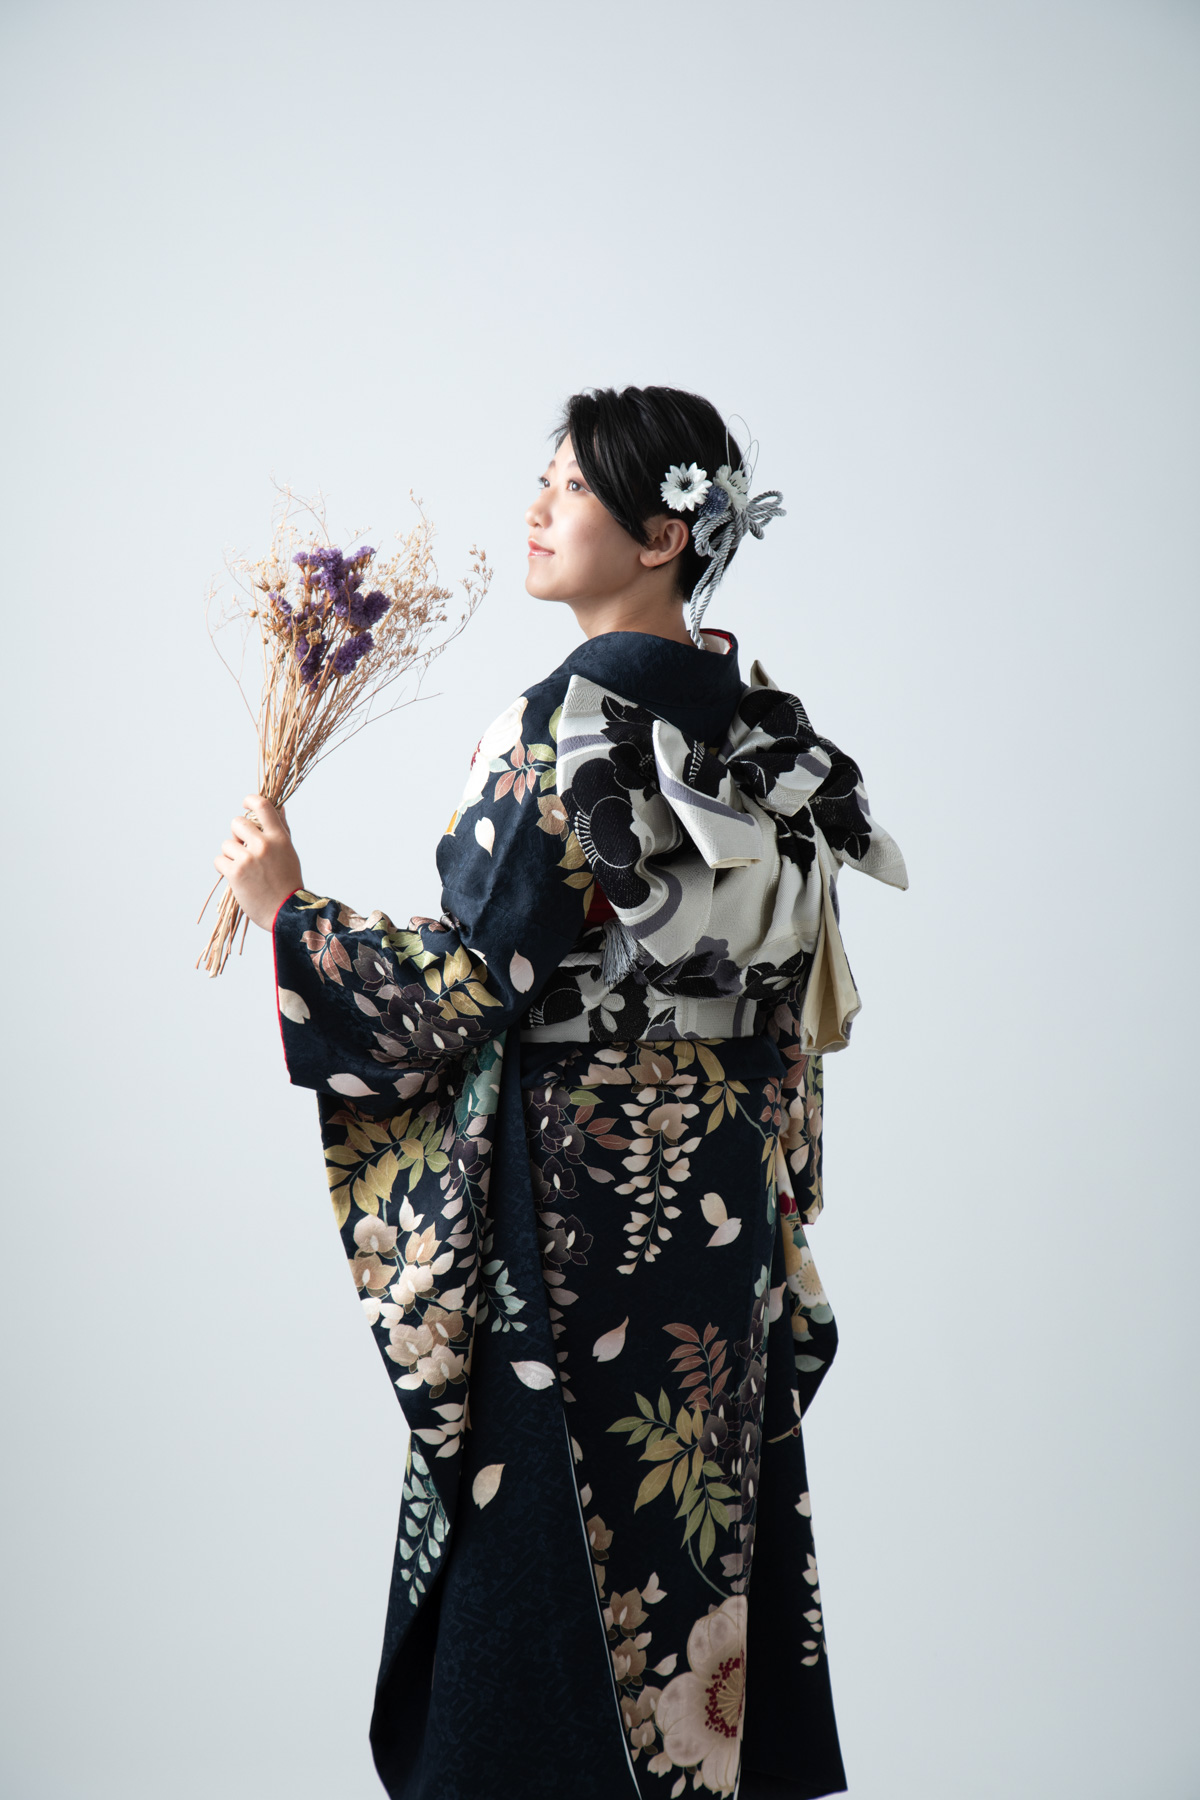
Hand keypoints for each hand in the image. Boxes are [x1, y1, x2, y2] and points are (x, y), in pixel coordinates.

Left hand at [214, 794, 303, 930]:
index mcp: (279, 837)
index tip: (245, 804)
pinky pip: (219, 860)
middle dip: (237, 835)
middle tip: (243, 848)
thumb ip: (282, 829)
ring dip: (231, 855)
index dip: (250, 800)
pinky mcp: (236, 872)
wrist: (286, 912)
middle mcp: (264, 844)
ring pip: (227, 844)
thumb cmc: (288, 882)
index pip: (263, 806)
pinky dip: (223, 868)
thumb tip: (279, 808)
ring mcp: (249, 858)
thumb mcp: (289, 852)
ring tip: (243, 869)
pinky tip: (234, 877)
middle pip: (237, 823)